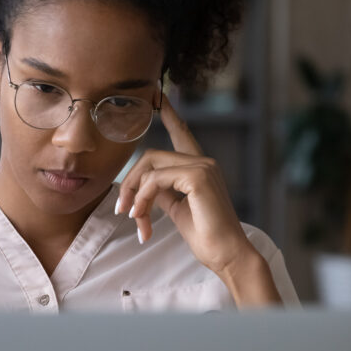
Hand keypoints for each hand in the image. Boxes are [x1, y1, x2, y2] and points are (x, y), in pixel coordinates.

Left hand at [114, 94, 278, 305]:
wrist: (227, 255)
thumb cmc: (207, 238)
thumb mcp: (179, 210)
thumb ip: (164, 193)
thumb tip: (145, 187)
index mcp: (200, 168)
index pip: (182, 134)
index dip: (170, 115)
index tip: (159, 95)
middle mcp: (203, 162)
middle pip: (150, 156)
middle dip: (130, 182)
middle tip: (122, 210)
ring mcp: (202, 167)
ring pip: (150, 166)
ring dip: (134, 194)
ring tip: (135, 219)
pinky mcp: (198, 177)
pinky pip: (155, 180)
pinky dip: (143, 198)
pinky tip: (143, 218)